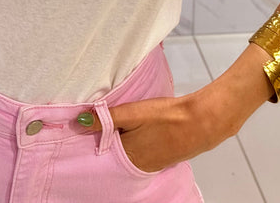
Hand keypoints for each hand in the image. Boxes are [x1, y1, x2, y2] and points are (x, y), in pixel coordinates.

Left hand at [91, 92, 231, 173]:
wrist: (200, 122)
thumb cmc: (166, 117)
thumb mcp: (132, 113)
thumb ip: (106, 118)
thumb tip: (78, 121)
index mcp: (127, 155)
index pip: (100, 147)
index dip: (93, 134)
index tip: (86, 122)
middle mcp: (137, 165)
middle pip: (113, 152)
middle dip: (106, 139)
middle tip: (103, 121)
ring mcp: (151, 164)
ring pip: (127, 152)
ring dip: (121, 140)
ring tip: (120, 124)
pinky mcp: (162, 159)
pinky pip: (140, 154)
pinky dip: (135, 143)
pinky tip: (137, 132)